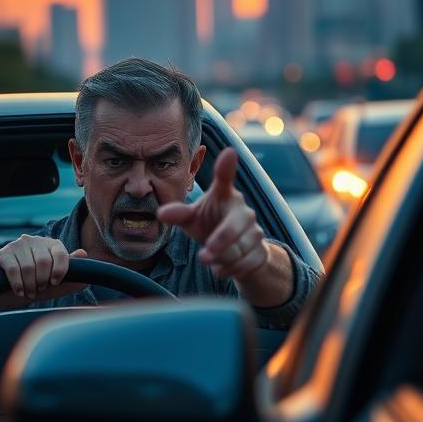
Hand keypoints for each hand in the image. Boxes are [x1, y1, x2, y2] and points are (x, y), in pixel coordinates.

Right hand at [0, 236, 88, 301]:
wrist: (12, 292)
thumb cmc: (39, 284)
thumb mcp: (59, 282)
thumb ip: (73, 271)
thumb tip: (84, 253)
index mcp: (52, 244)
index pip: (60, 253)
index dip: (60, 269)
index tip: (56, 282)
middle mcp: (35, 241)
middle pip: (43, 261)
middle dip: (42, 280)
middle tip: (39, 290)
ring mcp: (18, 245)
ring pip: (28, 267)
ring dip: (30, 285)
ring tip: (30, 293)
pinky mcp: (4, 254)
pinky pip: (13, 269)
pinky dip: (17, 284)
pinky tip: (19, 291)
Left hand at [157, 147, 269, 282]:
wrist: (238, 250)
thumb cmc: (210, 225)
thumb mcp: (192, 219)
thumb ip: (179, 214)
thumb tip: (161, 213)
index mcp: (224, 196)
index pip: (225, 179)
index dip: (226, 167)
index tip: (228, 152)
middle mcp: (243, 210)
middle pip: (234, 226)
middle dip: (219, 243)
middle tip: (203, 257)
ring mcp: (255, 230)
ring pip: (240, 249)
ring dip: (222, 259)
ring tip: (209, 260)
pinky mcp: (261, 249)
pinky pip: (247, 263)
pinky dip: (231, 270)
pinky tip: (221, 268)